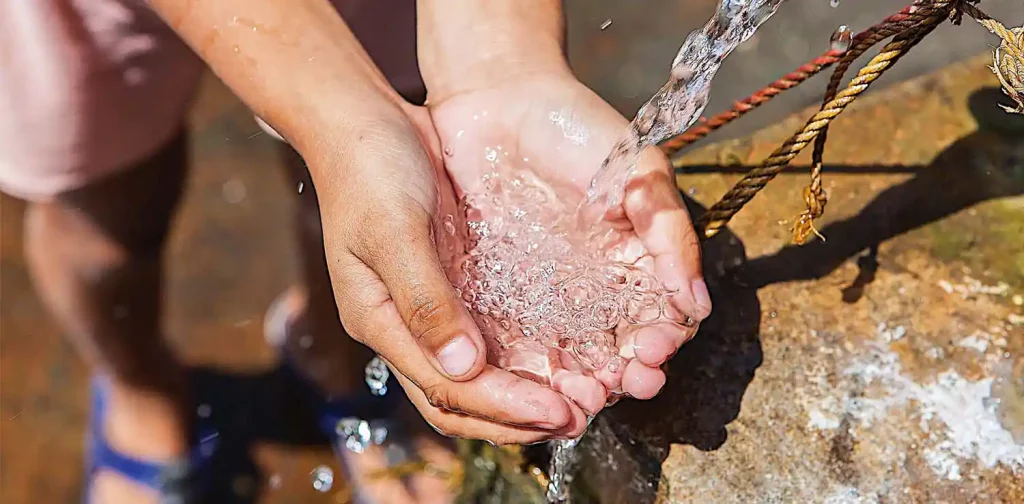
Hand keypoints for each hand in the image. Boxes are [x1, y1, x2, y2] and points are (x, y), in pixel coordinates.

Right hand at [304, 101, 587, 443]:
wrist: (362, 120)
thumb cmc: (368, 169)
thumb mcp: (394, 231)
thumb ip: (425, 299)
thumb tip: (464, 366)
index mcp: (380, 320)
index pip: (445, 388)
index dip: (501, 407)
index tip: (555, 411)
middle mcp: (405, 325)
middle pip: (461, 398)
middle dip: (517, 417)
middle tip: (580, 418)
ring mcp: (430, 307)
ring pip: (478, 374)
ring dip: (525, 394)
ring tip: (580, 400)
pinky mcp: (454, 283)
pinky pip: (490, 334)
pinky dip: (524, 356)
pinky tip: (562, 357)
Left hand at [429, 70, 711, 414]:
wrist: (498, 99)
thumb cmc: (577, 128)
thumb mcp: (638, 171)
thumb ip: (669, 233)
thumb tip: (696, 302)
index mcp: (636, 263)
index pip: (660, 320)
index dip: (663, 341)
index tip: (655, 349)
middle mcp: (595, 288)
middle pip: (619, 350)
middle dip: (626, 375)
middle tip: (624, 384)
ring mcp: (548, 295)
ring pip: (571, 356)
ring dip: (581, 383)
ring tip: (583, 396)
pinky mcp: (500, 295)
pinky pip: (519, 342)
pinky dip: (531, 368)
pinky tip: (536, 380)